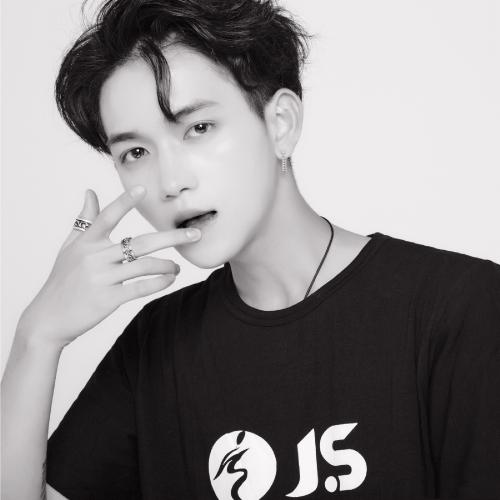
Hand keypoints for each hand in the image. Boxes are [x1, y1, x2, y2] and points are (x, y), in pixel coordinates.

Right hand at [16, 186, 200, 348]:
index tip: (143, 189)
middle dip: (172, 237)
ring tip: (177, 267)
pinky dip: (160, 282)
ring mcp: (102, 278)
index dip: (124, 202)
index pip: (107, 216)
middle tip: (195, 234)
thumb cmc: (62, 280)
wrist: (48, 318)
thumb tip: (90, 192)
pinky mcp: (108, 299)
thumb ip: (84, 220)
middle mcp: (95, 257)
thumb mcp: (70, 248)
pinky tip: (170, 279)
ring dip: (168, 265)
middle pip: (140, 243)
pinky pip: (141, 287)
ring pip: (145, 266)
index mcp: (86, 242)